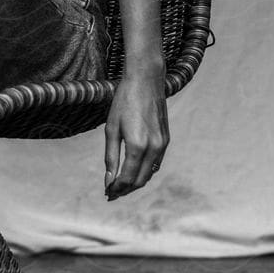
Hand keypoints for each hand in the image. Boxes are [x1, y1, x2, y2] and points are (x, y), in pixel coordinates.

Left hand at [104, 72, 168, 199]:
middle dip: (126, 189)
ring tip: (121, 183)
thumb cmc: (124, 101)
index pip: (128, 178)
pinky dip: (145, 170)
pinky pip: (156, 162)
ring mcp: (162, 144)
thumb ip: (110, 156)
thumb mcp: (111, 129)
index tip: (107, 192)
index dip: (116, 188)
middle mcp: (154, 148)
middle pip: (140, 180)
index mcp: (137, 146)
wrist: (146, 80)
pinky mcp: (166, 139)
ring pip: (150, 173)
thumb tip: (108, 179)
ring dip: (136, 181)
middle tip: (112, 192)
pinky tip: (134, 169)